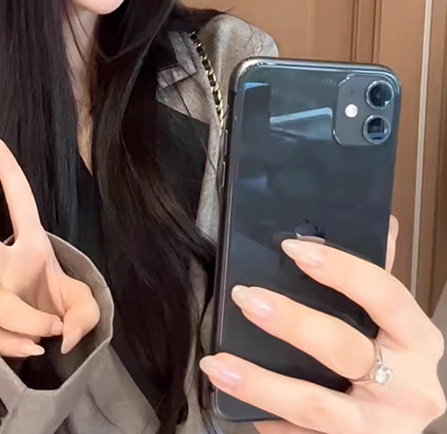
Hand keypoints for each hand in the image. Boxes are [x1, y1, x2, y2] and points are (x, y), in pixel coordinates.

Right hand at [0, 128, 99, 358]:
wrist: (49, 349)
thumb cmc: (61, 310)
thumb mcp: (83, 306)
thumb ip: (83, 315)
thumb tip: (60, 335)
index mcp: (32, 245)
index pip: (20, 200)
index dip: (7, 168)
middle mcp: (7, 265)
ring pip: (1, 305)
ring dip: (33, 321)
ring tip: (53, 332)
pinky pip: (0, 338)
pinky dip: (22, 345)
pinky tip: (34, 349)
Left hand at [200, 216, 445, 432]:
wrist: (395, 433)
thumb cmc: (391, 367)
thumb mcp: (393, 326)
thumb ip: (375, 280)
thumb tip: (376, 220)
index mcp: (417, 341)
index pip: (386, 294)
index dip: (341, 269)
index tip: (292, 248)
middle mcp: (408, 389)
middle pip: (344, 350)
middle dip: (292, 322)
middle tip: (245, 296)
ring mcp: (378, 429)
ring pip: (316, 406)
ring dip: (261, 384)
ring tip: (216, 363)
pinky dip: (266, 421)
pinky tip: (232, 402)